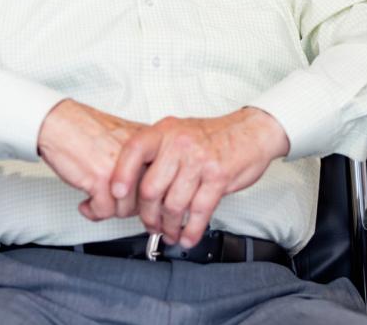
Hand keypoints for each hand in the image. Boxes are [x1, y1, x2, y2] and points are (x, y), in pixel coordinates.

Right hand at [37, 99, 144, 220]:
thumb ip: (139, 161)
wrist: (60, 123)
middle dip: (126, 206)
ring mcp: (121, 167)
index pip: (161, 180)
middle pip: (146, 198)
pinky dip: (93, 211)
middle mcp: (139, 155)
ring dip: (108, 210)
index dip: (145, 196)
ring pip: (126, 209)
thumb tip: (147, 192)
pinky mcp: (101, 178)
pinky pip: (104, 211)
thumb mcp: (123, 140)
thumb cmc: (87, 130)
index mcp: (149, 143)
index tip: (135, 200)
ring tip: (97, 200)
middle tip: (113, 201)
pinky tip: (87, 203)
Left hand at [110, 108, 289, 246]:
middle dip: (148, 215)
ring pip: (174, 205)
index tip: (116, 195)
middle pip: (151, 189)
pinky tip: (188, 236)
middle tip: (151, 225)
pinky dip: (191, 231)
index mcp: (165, 130)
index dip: (121, 175)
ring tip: (171, 233)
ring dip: (170, 227)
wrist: (251, 131)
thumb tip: (131, 185)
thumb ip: (157, 153)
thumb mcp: (179, 132)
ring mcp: (199, 160)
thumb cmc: (212, 136)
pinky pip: (199, 212)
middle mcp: (180, 143)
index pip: (133, 151)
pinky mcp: (218, 177)